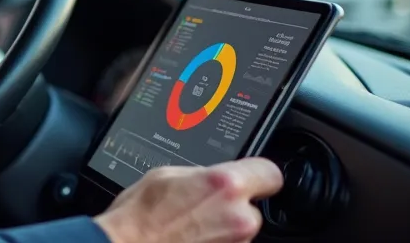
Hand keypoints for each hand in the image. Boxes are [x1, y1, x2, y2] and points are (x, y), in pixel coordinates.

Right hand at [94, 158, 282, 242]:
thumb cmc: (139, 216)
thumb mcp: (168, 174)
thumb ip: (202, 175)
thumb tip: (214, 178)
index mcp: (226, 184)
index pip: (270, 173)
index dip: (258, 175)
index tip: (253, 178)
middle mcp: (238, 217)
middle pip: (252, 208)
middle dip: (232, 208)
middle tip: (203, 207)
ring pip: (240, 231)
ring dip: (223, 228)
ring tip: (190, 226)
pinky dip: (214, 242)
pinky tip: (190, 239)